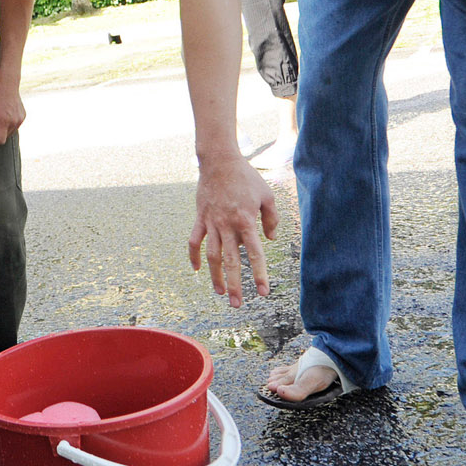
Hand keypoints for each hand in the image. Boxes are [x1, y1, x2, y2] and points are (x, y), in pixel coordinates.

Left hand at [0, 77, 24, 148]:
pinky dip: (8, 124)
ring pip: (10, 132)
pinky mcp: (23, 115)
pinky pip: (15, 125)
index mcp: (4, 121)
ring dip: (2, 129)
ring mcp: (20, 119)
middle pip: (4, 136)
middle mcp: (14, 122)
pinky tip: (4, 114)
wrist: (8, 82)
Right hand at [189, 156, 279, 303]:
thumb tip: (269, 239)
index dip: (259, 274)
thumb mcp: (267, 195)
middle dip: (235, 285)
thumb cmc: (246, 177)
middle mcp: (227, 225)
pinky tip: (197, 270)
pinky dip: (194, 256)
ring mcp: (211, 222)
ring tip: (220, 292)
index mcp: (245, 221)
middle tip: (237, 305)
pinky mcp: (200, 218)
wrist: (219, 161)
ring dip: (215, 276)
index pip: (254, 254)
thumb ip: (271, 219)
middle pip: (230, 261)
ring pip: (211, 255)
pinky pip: (194, 241)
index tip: (262, 292)